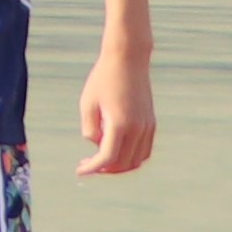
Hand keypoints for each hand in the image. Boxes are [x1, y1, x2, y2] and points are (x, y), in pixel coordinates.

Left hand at [75, 37, 153, 174]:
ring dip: (119, 166)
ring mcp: (147, 127)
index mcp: (119, 123)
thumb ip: (90, 128)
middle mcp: (137, 129)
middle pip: (123, 163)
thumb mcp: (88, 102)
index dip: (93, 168)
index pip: (107, 157)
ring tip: (100, 161)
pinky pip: (144, 151)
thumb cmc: (103, 79)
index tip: (80, 171)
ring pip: (136, 160)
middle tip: (86, 164)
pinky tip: (116, 153)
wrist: (128, 61)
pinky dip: (131, 158)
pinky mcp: (151, 124)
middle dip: (104, 169)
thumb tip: (96, 146)